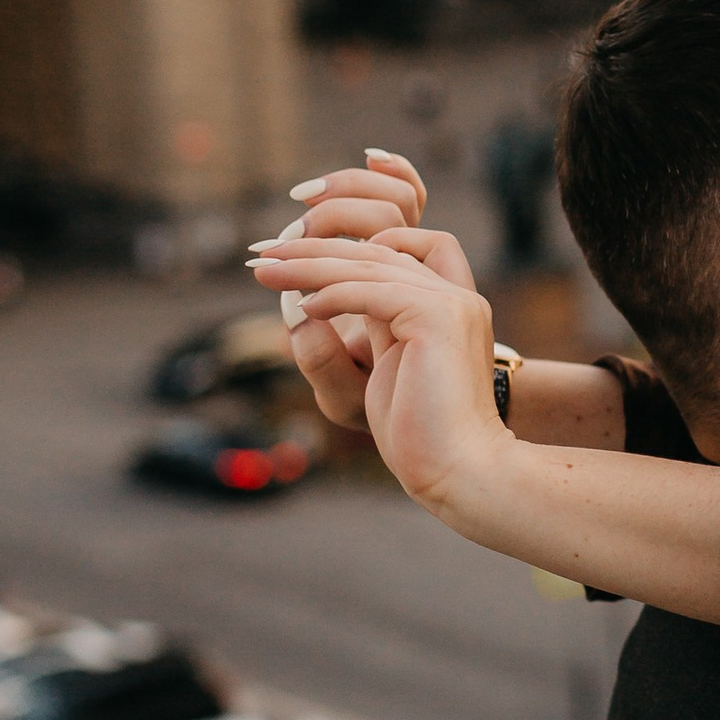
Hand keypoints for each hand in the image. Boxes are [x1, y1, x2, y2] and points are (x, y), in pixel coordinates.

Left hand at [276, 152, 474, 429]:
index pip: (389, 255)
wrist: (457, 470)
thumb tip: (310, 306)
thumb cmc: (420, 436)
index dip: (336, 251)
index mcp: (446, 307)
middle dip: (313, 249)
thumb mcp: (381, 372)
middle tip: (262, 255)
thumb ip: (363, 333)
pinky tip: (305, 306)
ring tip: (265, 270)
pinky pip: (373, 291)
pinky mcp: (439, 317)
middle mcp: (454, 297)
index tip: (285, 261)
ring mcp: (451, 304)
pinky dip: (333, 294)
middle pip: (376, 250)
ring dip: (310, 265)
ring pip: (370, 265)